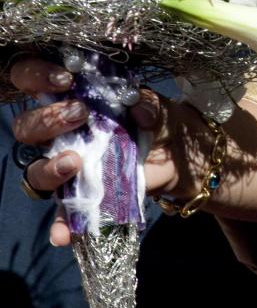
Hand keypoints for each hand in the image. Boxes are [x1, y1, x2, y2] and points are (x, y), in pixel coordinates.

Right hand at [8, 56, 198, 245]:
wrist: (179, 155)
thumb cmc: (159, 118)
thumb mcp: (159, 105)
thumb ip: (148, 103)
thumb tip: (136, 107)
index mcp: (73, 98)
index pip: (32, 80)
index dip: (36, 75)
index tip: (66, 77)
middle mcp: (62, 132)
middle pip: (27, 127)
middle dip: (46, 120)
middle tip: (80, 114)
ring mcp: (69, 165)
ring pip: (36, 170)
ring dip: (49, 168)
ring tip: (75, 162)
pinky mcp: (82, 195)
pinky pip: (63, 213)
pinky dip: (61, 224)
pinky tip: (63, 232)